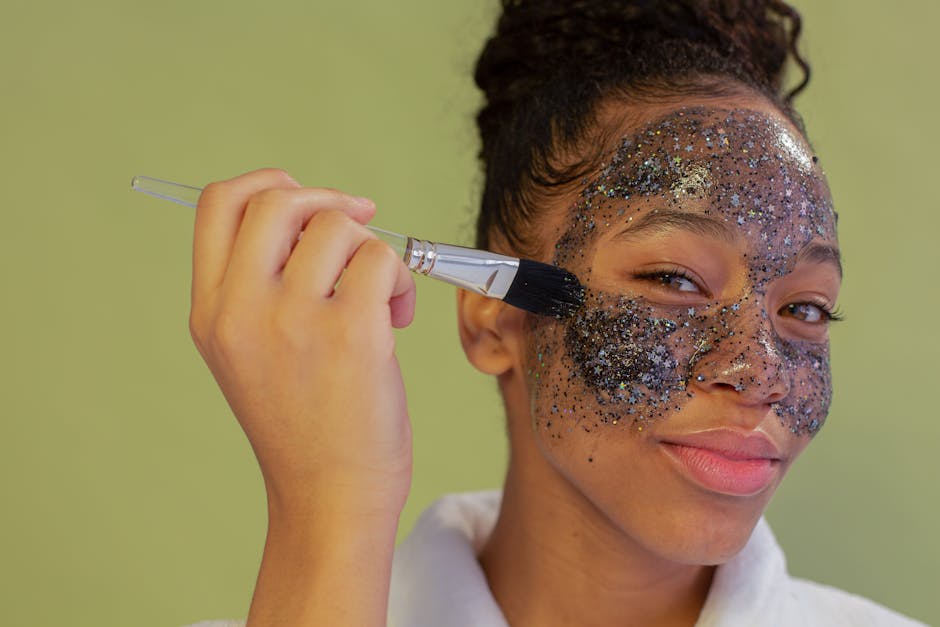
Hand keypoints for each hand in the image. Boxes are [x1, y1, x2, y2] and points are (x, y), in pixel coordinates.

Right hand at [188, 168, 416, 520]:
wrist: (330, 498)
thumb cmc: (305, 425)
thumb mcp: (252, 355)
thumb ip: (263, 285)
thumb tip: (320, 214)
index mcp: (211, 313)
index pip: (218, 205)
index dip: (267, 183)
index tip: (308, 199)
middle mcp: (241, 312)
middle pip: (277, 199)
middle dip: (327, 203)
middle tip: (359, 231)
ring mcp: (293, 321)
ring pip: (338, 226)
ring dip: (373, 250)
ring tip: (382, 296)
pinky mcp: (351, 333)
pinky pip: (381, 258)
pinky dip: (399, 276)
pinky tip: (399, 315)